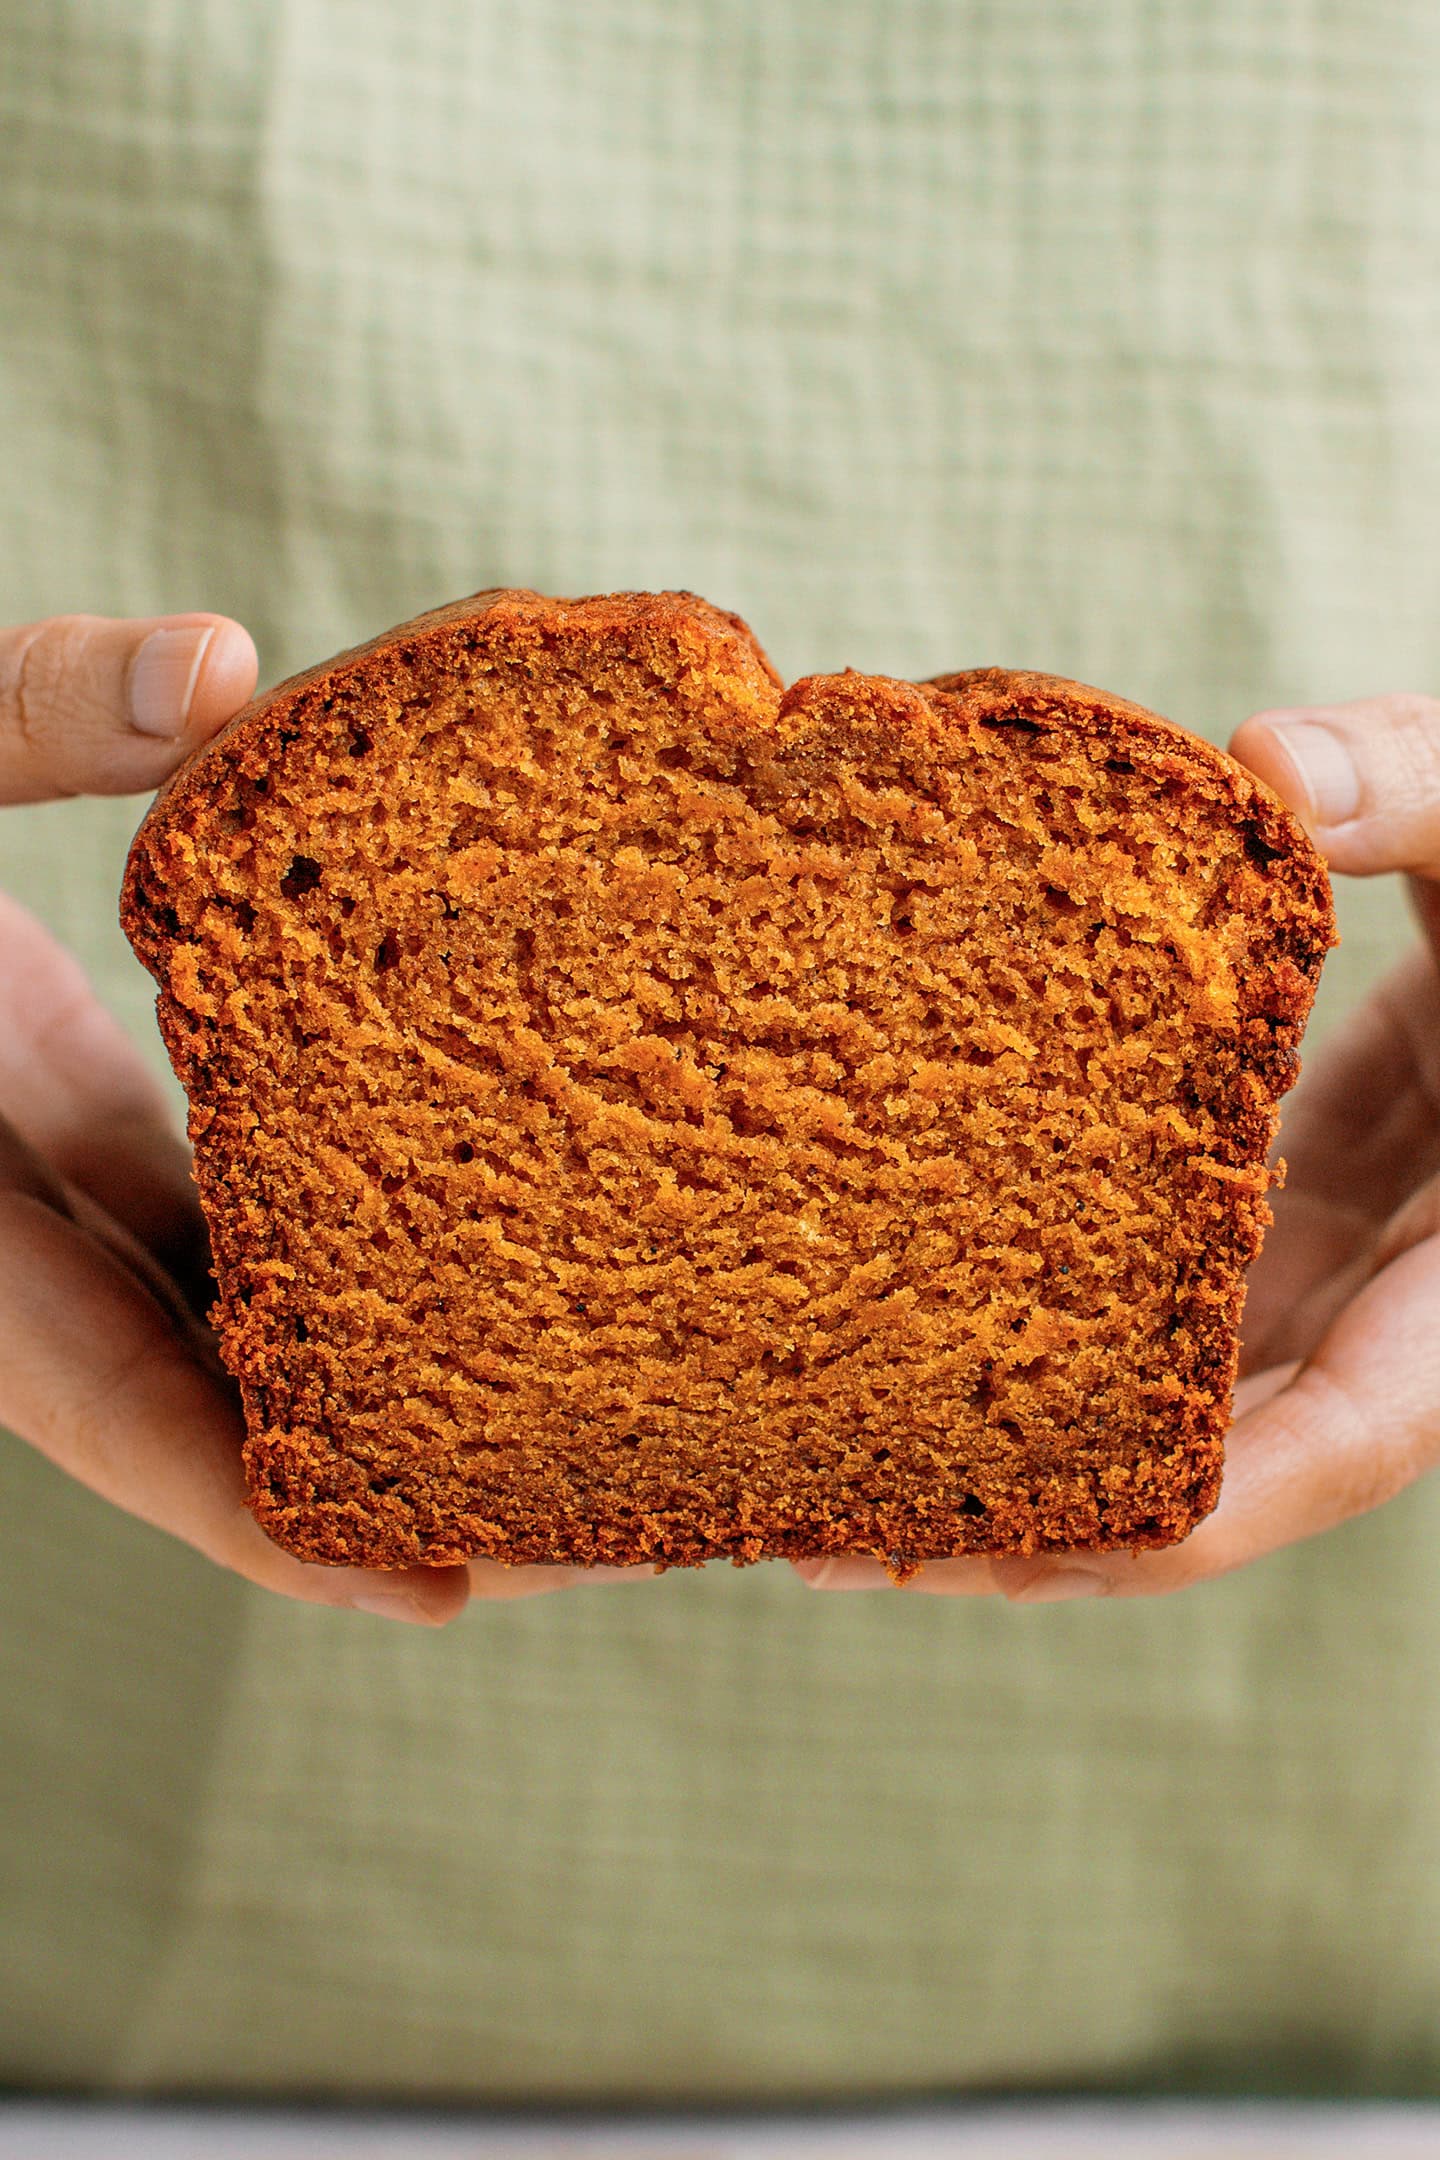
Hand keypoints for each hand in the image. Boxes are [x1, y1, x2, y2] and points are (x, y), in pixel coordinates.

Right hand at [0, 613, 641, 1621]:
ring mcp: (44, 1196)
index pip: (119, 1411)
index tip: (441, 1590)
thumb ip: (23, 713)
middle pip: (223, 1412)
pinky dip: (344, 1255)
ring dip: (394, 1379)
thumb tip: (218, 668)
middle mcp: (7, 1244)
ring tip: (597, 1393)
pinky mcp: (79, 1125)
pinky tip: (503, 1239)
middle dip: (400, 1479)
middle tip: (606, 1514)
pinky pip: (223, 1230)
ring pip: (234, 1329)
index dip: (271, 1521)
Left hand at [797, 692, 1439, 1601]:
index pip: (1347, 1438)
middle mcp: (1410, 1290)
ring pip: (1186, 1389)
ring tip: (828, 1453)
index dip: (1197, 1512)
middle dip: (1047, 1517)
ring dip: (1025, 1432)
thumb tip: (1267, 763)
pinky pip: (1176, 1290)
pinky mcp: (1300, 1193)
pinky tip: (914, 1301)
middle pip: (1228, 1458)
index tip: (1015, 1548)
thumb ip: (1414, 786)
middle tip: (834, 1539)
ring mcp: (1348, 1253)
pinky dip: (1058, 1311)